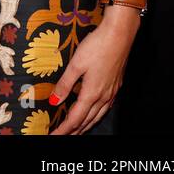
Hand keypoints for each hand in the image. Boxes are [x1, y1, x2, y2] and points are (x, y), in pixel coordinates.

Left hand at [49, 7, 138, 134]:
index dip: (64, 129)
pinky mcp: (116, 86)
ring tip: (77, 131)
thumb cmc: (96, 47)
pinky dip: (96, 115)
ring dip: (86, 125)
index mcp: (92, 93)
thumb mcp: (75, 64)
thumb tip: (53, 101)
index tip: (54, 136)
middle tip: (63, 136)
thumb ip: (64, 84)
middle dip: (75, 131)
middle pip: (87, 120)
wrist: (119, 36)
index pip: (75, 118)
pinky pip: (105, 107)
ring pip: (98, 115)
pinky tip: (94, 113)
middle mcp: (104, 96)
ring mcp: (112, 92)